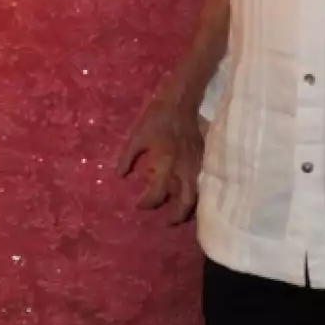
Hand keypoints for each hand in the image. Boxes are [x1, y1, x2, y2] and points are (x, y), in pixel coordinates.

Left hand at [117, 97, 202, 224]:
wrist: (181, 101)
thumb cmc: (157, 117)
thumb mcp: (136, 137)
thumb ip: (127, 158)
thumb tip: (120, 175)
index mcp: (165, 164)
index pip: (157, 193)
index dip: (146, 203)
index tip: (139, 205)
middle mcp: (183, 169)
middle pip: (184, 202)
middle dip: (177, 216)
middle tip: (168, 223)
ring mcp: (196, 165)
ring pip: (197, 194)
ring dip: (190, 208)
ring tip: (182, 214)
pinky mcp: (204, 159)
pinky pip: (203, 182)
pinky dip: (199, 193)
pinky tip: (193, 196)